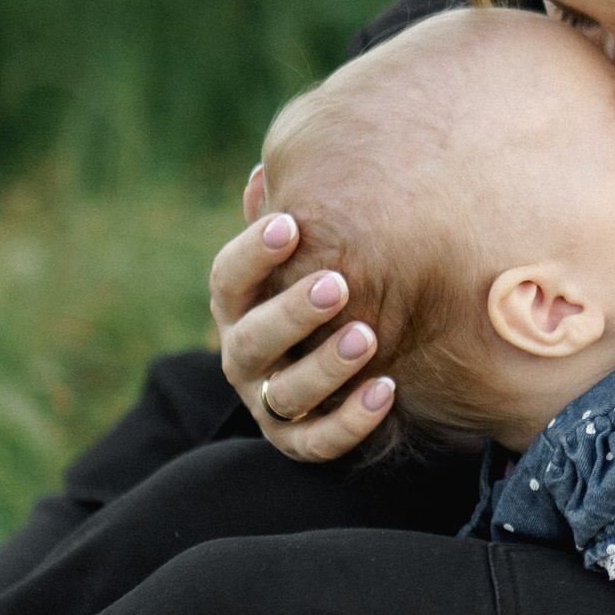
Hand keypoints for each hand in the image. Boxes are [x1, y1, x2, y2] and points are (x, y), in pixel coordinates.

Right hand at [211, 166, 398, 460]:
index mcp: (237, 307)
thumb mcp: (299, 259)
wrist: (334, 372)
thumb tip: (261, 171)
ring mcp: (268, 403)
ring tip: (367, 336)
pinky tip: (388, 389)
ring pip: (287, 394)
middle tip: (336, 283)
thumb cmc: (317, 297)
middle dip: (292, 312)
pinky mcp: (299, 443)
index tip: (289, 225)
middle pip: (251, 339)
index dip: (253, 254)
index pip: (227, 279)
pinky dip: (352, 420)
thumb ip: (283, 223)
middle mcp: (243, 357)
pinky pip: (320, 442)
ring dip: (327, 366)